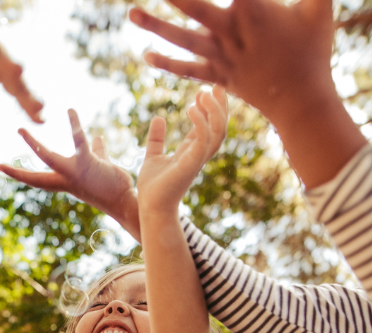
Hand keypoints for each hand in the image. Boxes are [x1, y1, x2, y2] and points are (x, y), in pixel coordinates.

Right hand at [0, 109, 139, 238]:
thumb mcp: (101, 166)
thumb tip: (96, 139)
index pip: (37, 179)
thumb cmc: (114, 185)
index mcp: (65, 181)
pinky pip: (78, 140)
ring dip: (32, 145)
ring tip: (20, 131)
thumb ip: (96, 152)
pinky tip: (70, 110)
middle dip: (16, 172)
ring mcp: (74, 173)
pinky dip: (74, 124)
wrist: (126, 200)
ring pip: (48, 158)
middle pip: (35, 177)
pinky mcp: (88, 163)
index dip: (18, 174)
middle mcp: (66, 180)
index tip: (0, 167)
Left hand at [129, 0, 334, 117]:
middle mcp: (232, 32)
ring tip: (130, 12)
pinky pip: (188, 70)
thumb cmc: (314, 50)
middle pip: (194, 7)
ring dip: (154, 26)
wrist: (303, 102)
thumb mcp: (319, 8)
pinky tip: (146, 54)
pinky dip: (167, 64)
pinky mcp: (218, 76)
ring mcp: (222, 57)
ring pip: (183, 39)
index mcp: (254, 11)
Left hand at [137, 88, 225, 214]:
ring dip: (215, 111)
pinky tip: (192, 108)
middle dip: (221, 106)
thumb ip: (157, 139)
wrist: (150, 207)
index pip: (209, 126)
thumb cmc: (152, 187)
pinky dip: (201, 123)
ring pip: (218, 132)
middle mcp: (199, 155)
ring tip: (204, 93)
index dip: (210, 108)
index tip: (206, 89)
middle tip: (216, 85)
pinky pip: (203, 140)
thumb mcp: (153, 156)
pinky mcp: (190, 164)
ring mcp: (197, 160)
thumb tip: (158, 118)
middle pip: (220, 127)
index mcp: (192, 152)